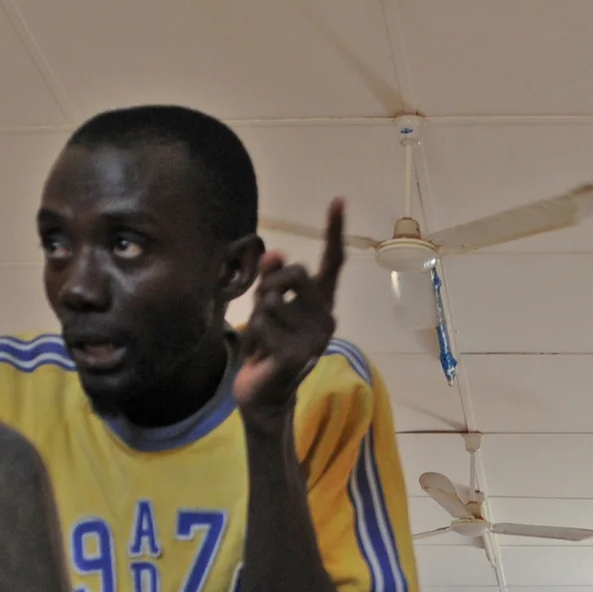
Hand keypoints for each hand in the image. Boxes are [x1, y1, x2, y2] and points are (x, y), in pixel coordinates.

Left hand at [235, 199, 345, 421]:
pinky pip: (262, 324)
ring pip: (270, 299)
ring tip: (264, 340)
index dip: (333, 230)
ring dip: (257, 317)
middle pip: (295, 272)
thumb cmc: (267, 344)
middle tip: (264, 313)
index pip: (332, 262)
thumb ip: (272, 278)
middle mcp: (327, 318)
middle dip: (269, 284)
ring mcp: (315, 339)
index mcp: (323, 303)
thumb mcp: (267, 304)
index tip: (339, 199)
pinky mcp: (297, 356)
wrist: (263, 392)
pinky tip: (262, 356)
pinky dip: (253, 337)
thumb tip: (275, 252)